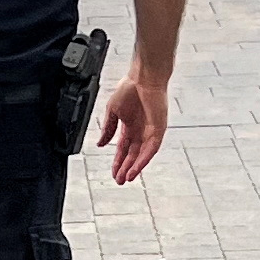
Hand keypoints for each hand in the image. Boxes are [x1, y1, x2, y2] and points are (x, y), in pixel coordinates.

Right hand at [98, 70, 169, 186]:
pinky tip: (136, 169)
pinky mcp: (159, 129)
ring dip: (134, 167)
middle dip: (125, 168)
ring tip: (127, 179)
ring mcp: (150, 131)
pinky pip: (151, 149)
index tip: (113, 173)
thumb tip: (100, 145)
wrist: (143, 77)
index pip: (123, 148)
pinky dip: (144, 160)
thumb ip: (107, 129)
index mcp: (129, 126)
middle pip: (132, 155)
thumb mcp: (112, 112)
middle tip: (120, 181)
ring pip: (142, 155)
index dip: (118, 161)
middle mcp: (140, 130)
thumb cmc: (129, 88)